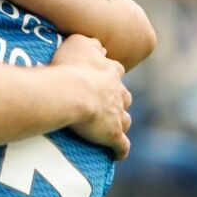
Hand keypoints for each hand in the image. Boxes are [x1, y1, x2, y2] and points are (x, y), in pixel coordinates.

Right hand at [52, 34, 132, 159]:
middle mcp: (119, 93)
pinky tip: (116, 154)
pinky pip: (121, 146)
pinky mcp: (113, 134)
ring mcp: (117, 115)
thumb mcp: (78, 42)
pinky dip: (120, 150)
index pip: (115, 71)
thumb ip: (90, 42)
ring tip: (109, 127)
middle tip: (104, 103)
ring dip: (119, 122)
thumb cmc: (70, 67)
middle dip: (117, 100)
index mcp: (110, 72)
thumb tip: (99, 45)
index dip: (110, 75)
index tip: (101, 77)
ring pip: (125, 120)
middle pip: (124, 97)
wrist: (71, 92)